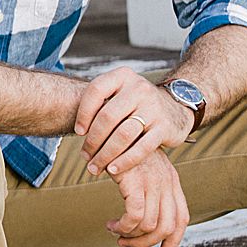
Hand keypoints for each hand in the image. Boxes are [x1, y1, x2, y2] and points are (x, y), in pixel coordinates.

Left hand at [75, 67, 192, 176]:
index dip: (83, 113)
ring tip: (95, 166)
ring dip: (105, 154)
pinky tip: (113, 169)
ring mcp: (153, 108)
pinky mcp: (164, 128)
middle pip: (107, 117)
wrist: (175, 107)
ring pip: (123, 135)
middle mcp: (139, 89)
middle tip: (84, 156)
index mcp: (123, 76)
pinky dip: (124, 161)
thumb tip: (71, 123)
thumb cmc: (136, 103)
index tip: (78, 132)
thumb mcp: (120, 93)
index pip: (96, 91)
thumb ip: (101, 102)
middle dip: (93, 140)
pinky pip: (141, 148)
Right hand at [106, 149, 189, 246]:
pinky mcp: (135, 182)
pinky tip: (111, 224)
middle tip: (127, 243)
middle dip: (148, 243)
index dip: (174, 241)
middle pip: (167, 227)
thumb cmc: (122, 145)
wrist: (112, 123)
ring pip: (151, 225)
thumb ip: (150, 184)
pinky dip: (123, 227)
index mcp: (171, 180)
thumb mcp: (143, 164)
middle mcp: (166, 183)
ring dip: (131, 236)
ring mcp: (153, 182)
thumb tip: (144, 214)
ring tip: (115, 232)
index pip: (181, 218)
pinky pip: (135, 216)